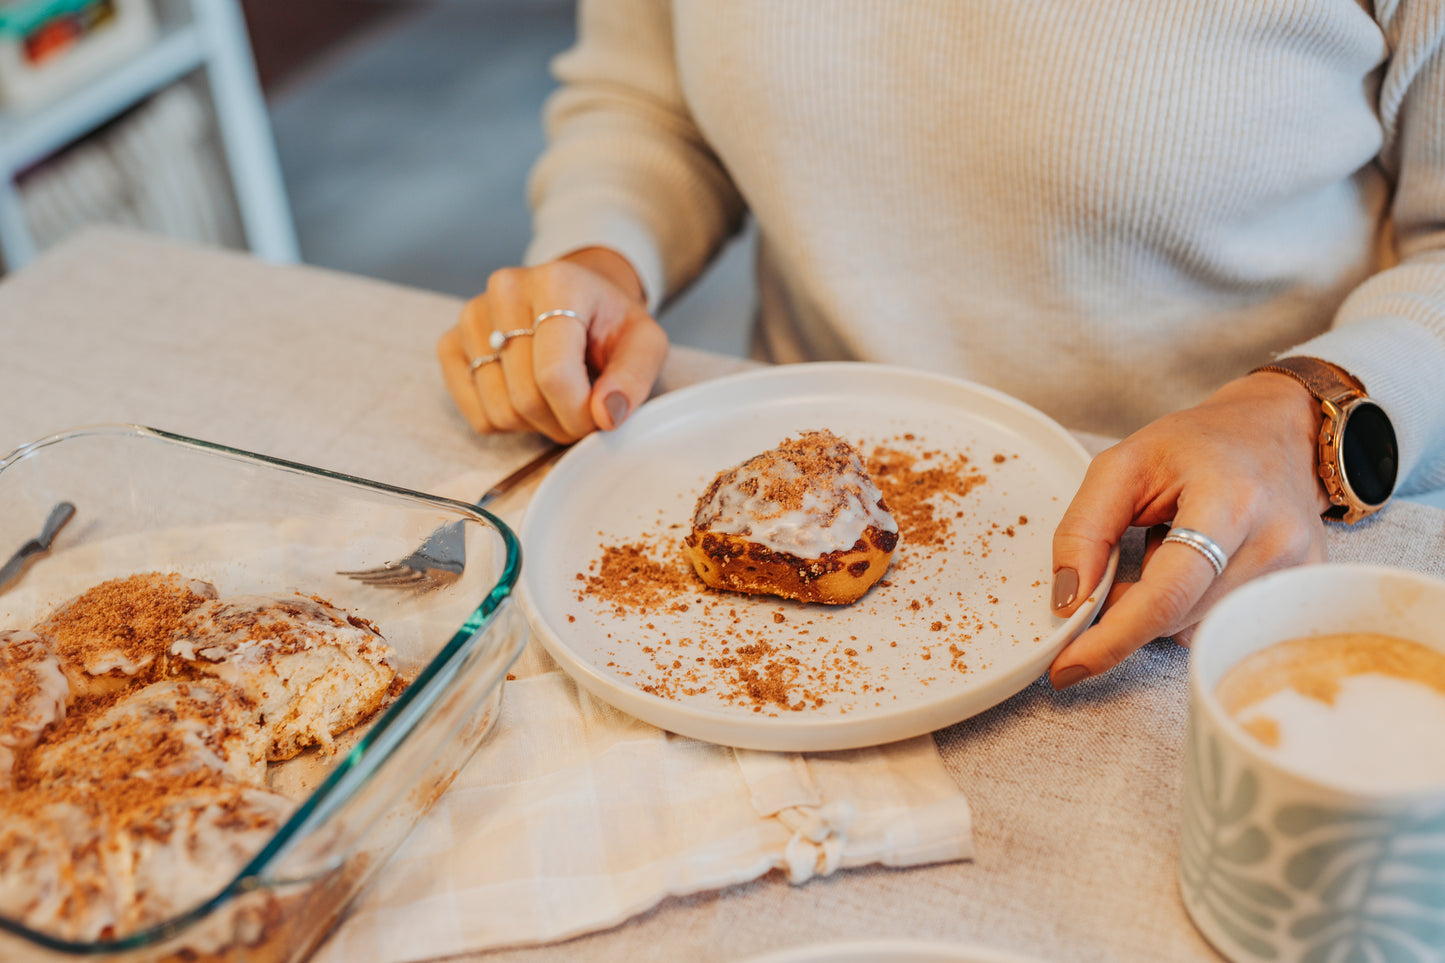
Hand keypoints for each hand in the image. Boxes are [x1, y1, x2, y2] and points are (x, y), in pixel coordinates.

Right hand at [437, 247, 667, 442]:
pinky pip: (477, 414)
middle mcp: (504, 291)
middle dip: (562, 422)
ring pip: (499, 411)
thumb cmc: (610, 323)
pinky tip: (528, 393)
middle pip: (525, 398)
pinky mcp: (451, 343)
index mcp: (556, 283)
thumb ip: (634, 377)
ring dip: (536, 424)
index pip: (554, 375)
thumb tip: (606, 415)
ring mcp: (471, 316)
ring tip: (557, 397)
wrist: (580, 299)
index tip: (600, 416)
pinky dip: (508, 421)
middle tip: (583, 409)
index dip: (579, 414)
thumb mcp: (644, 342)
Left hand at [1047, 372, 1333, 688]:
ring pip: (1195, 629)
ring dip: (1164, 605)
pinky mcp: (1305, 592)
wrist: (1280, 434)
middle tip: (1132, 554)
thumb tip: (1067, 601)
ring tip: (1176, 547)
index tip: (1066, 668)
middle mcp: (1276, 543)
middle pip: (1174, 618)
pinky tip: (1203, 566)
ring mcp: (1298, 573)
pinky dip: (1194, 607)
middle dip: (1130, 606)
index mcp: (1230, 502)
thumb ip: (1084, 529)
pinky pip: (1223, 628)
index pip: (1166, 595)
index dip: (1111, 638)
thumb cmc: (1200, 444)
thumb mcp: (1124, 465)